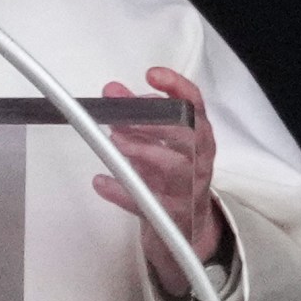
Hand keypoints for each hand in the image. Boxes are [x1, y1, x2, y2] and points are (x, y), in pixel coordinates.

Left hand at [89, 66, 222, 298]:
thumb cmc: (173, 174)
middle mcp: (199, 158)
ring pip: (173, 166)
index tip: (152, 75)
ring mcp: (188, 186)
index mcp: (199, 135)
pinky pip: (148, 202)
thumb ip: (136, 114)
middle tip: (121, 116)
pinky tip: (102, 182)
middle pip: (185, 133)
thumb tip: (112, 90)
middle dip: (152, 121)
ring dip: (143, 151)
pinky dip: (123, 193)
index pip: (194, 104)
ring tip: (116, 143)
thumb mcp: (158, 141)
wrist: (186, 225)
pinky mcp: (172, 213)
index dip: (176, 87)